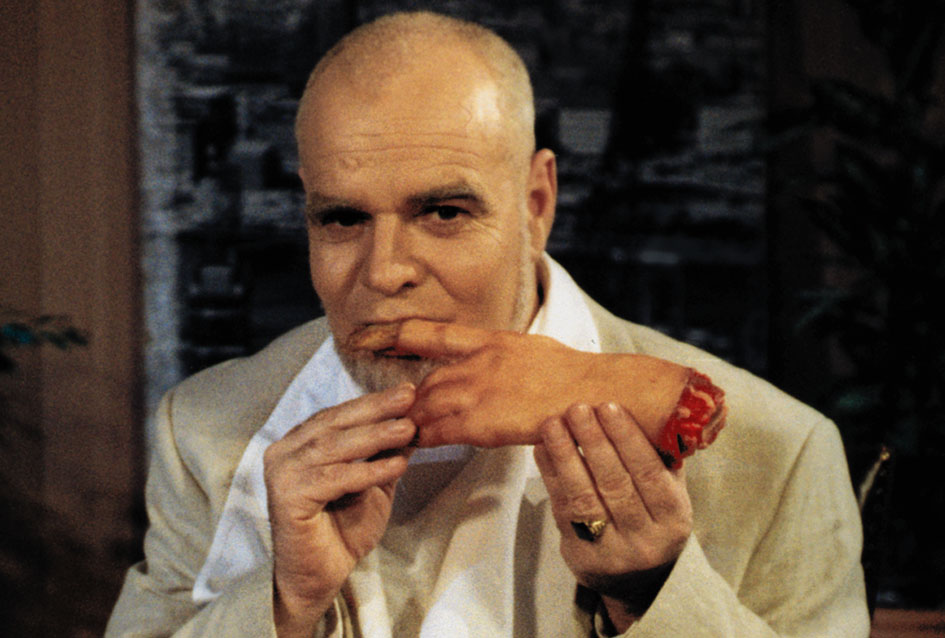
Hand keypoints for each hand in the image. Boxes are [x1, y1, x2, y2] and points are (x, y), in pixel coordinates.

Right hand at [262, 384, 416, 636]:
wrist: (320, 577)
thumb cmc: (342, 530)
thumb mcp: (373, 482)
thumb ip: (386, 452)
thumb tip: (414, 420)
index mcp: (300, 443)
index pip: (338, 414)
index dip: (372, 402)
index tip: (408, 391)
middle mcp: (284, 453)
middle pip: (335, 423)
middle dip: (376, 409)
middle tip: (409, 398)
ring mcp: (282, 474)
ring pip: (334, 446)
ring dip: (375, 436)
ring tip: (408, 429)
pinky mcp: (287, 498)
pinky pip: (333, 478)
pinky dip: (367, 471)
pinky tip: (395, 466)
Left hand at [393, 319, 689, 447]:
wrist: (594, 393)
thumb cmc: (574, 376)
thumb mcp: (534, 349)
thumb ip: (504, 355)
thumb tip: (496, 362)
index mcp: (492, 341)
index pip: (434, 334)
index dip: (400, 337)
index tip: (375, 339)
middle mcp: (477, 363)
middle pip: (427, 381)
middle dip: (409, 398)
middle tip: (395, 412)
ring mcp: (477, 392)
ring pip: (426, 406)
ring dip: (411, 421)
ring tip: (399, 433)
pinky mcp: (480, 422)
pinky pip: (438, 431)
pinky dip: (423, 438)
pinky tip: (416, 445)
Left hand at [533, 402, 691, 631]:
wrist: (640, 585)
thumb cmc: (654, 522)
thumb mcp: (670, 496)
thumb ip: (662, 460)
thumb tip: (649, 406)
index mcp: (674, 518)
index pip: (650, 474)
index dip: (628, 439)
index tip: (609, 406)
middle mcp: (646, 539)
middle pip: (615, 484)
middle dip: (594, 442)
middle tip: (577, 407)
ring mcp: (612, 552)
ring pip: (585, 498)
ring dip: (565, 456)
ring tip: (552, 423)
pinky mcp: (581, 557)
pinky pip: (563, 511)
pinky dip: (551, 476)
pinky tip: (542, 449)